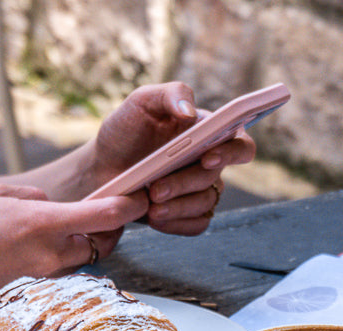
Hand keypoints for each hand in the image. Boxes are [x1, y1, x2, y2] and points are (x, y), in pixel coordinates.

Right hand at [0, 182, 148, 307]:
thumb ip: (33, 196)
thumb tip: (52, 204)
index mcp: (43, 222)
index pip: (105, 215)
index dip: (129, 205)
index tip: (140, 198)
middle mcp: (50, 253)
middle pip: (99, 243)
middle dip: (100, 230)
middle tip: (90, 217)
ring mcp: (44, 276)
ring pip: (80, 259)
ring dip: (76, 245)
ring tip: (48, 233)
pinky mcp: (36, 290)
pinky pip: (59, 272)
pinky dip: (57, 259)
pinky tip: (30, 251)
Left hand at [90, 82, 255, 234]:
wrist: (102, 167)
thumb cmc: (125, 132)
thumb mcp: (142, 102)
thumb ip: (170, 94)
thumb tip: (190, 112)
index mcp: (207, 133)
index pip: (240, 143)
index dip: (232, 152)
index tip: (208, 157)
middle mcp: (209, 163)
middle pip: (215, 177)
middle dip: (185, 183)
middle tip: (156, 189)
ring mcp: (201, 190)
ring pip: (205, 203)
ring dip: (178, 207)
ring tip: (151, 206)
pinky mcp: (189, 215)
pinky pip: (197, 224)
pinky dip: (176, 223)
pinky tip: (155, 217)